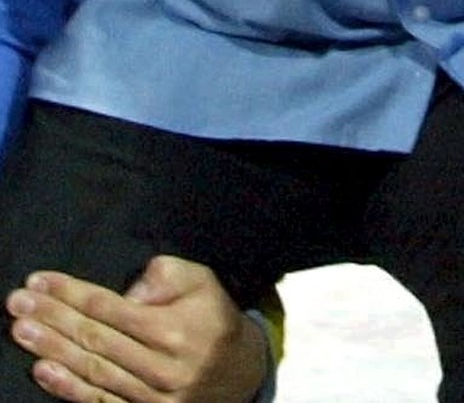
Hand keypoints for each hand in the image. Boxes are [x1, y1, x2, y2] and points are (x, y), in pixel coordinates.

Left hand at [6, 255, 269, 402]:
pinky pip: (101, 401)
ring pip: (93, 370)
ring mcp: (153, 395)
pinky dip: (68, 387)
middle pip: (96, 338)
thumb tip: (129, 291)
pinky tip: (42, 369)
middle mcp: (164, 365)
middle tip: (18, 302)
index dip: (72, 294)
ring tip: (21, 330)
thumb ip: (168, 275)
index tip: (40, 282)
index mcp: (177, 329)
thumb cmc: (213, 319)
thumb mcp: (204, 283)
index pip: (112, 308)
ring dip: (51, 349)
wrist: (241, 372)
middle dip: (53, 317)